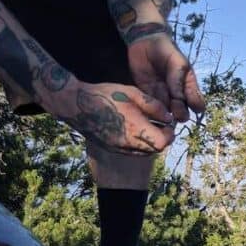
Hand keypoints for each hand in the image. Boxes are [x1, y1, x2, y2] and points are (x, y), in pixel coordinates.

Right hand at [45, 80, 176, 154]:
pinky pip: (132, 152)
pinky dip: (139, 144)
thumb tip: (169, 117)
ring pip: (145, 152)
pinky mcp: (111, 149)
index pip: (163, 142)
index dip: (169, 133)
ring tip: (147, 125)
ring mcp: (118, 148)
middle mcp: (127, 143)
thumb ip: (154, 106)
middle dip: (162, 137)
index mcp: (135, 129)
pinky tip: (135, 129)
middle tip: (160, 124)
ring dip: (151, 141)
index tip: (167, 122)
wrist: (75, 104)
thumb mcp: (133, 93)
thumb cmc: (105, 95)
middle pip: (156, 149)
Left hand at [126, 34, 205, 121]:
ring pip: (166, 112)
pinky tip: (150, 112)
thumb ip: (178, 81)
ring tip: (162, 116)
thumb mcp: (177, 63)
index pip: (197, 102)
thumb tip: (181, 100)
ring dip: (165, 116)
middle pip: (182, 111)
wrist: (145, 41)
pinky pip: (150, 106)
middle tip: (175, 113)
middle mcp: (177, 93)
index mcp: (188, 85)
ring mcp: (162, 95)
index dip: (196, 107)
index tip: (192, 108)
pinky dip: (150, 111)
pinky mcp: (147, 94)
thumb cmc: (166, 50)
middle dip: (180, 114)